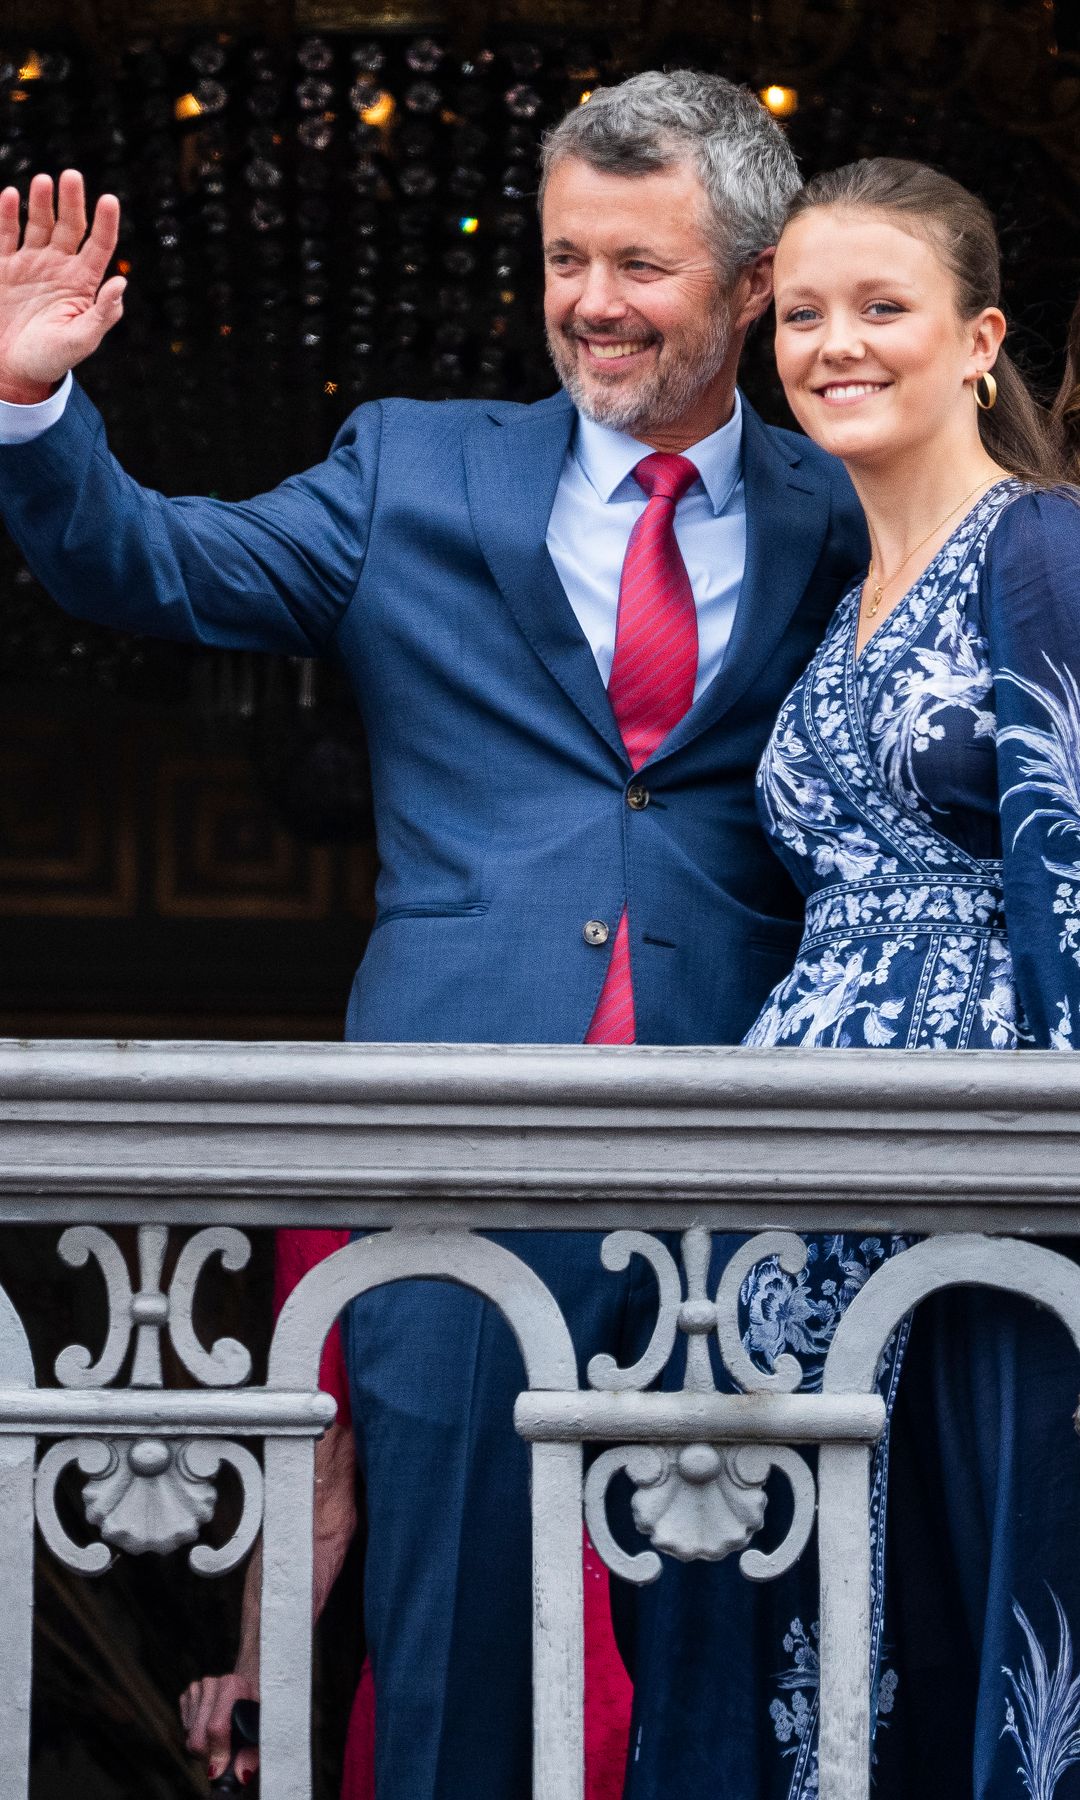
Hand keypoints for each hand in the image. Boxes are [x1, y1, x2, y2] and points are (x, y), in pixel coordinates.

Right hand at [0, 169, 124, 402]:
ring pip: (38, 223)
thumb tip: (121, 284)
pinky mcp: (5, 266)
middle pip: (69, 226)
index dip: (105, 223)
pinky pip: (6, 235)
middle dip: (71, 201)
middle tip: (71, 176)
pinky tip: (11, 197)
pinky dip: (7, 215)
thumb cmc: (52, 359)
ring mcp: (32, 263)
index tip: (109, 200)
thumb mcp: (82, 341)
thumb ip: (103, 314)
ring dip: (41, 202)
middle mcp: (60, 266)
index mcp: (84, 282)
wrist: (14, 369)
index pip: (99, 245)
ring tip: (43, 182)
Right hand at [179, 1671, 259, 1786]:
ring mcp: (197, 1688)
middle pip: (198, 1738)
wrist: (247, 1686)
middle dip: (208, 1755)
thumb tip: (240, 1774)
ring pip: (189, 1736)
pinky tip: (210, 1728)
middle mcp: (212, 1683)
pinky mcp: (187, 1695)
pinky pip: (184, 1729)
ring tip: (221, 1740)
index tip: (221, 1770)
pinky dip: (195, 1735)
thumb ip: (251, 1753)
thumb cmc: (254, 1710)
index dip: (218, 1753)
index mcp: (233, 1685)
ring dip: (203, 1746)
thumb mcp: (259, 1729)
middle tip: (222, 1758)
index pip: (216, 1728)